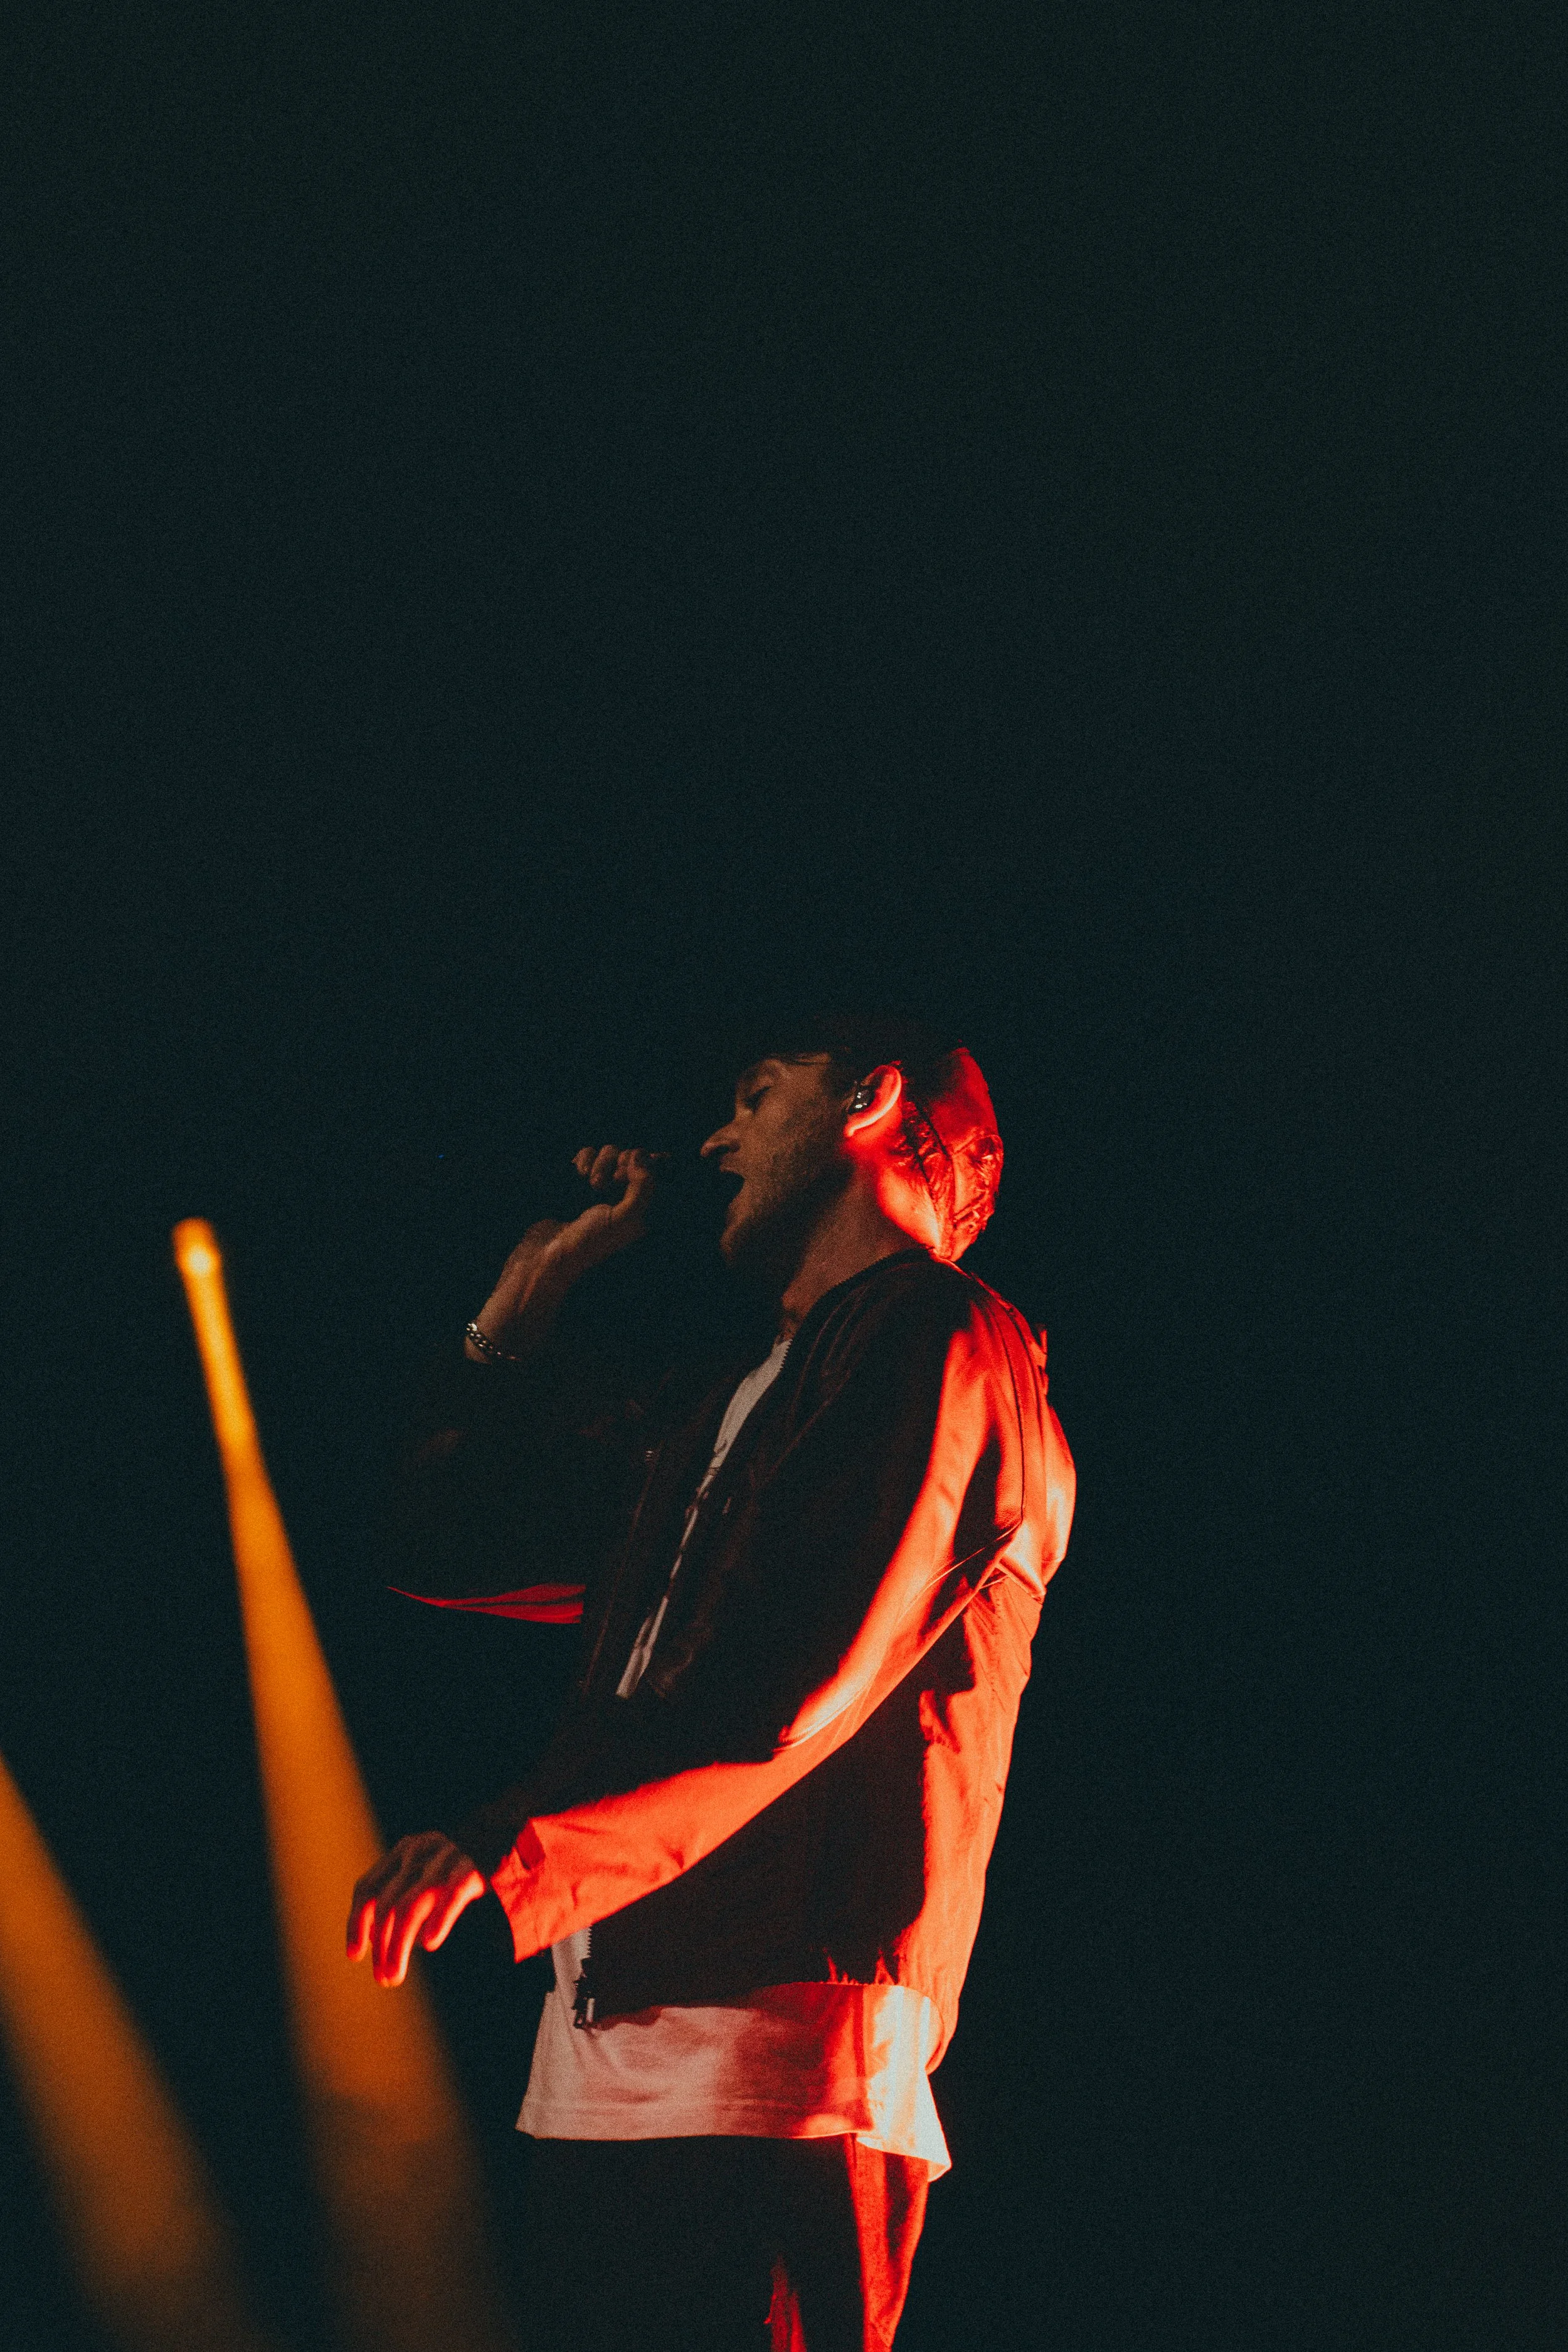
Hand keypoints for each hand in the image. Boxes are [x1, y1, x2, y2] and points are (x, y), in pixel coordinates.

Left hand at [346, 1833, 486, 1987]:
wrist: (513, 1838)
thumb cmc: (464, 1867)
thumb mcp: (427, 1874)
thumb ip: (403, 1895)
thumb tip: (375, 1941)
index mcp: (405, 1851)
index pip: (367, 1888)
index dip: (356, 1923)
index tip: (355, 1955)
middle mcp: (420, 1851)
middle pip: (386, 1903)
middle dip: (380, 1946)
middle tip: (383, 1978)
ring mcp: (446, 1858)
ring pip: (409, 1906)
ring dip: (397, 1946)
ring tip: (395, 1975)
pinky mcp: (472, 1868)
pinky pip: (449, 1896)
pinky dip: (437, 1920)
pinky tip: (430, 1942)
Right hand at [467, 1147, 663, 1360]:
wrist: (546, 1252)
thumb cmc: (590, 1241)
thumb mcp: (626, 1219)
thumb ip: (644, 1186)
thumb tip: (640, 1154)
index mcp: (644, 1206)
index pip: (660, 1168)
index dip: (649, 1164)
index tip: (633, 1175)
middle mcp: (626, 1194)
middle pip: (633, 1155)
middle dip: (621, 1165)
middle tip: (606, 1186)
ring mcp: (601, 1185)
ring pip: (610, 1151)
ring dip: (601, 1165)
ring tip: (591, 1186)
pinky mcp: (578, 1179)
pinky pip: (588, 1153)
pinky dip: (583, 1161)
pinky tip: (578, 1177)